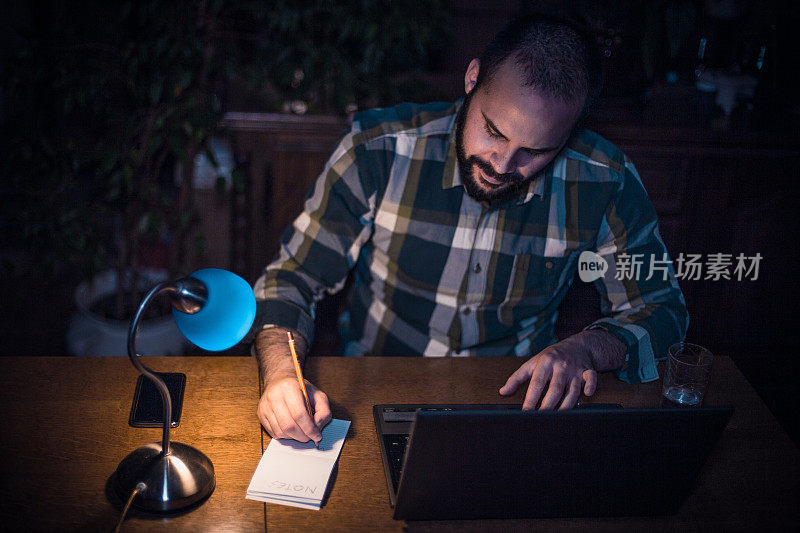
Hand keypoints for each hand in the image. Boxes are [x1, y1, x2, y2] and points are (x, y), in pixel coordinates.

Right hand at [258, 374, 331, 442]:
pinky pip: (274, 433)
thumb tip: (317, 428)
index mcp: (289, 387)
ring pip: (281, 432)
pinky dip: (286, 435)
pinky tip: (291, 428)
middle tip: (310, 437)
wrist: (280, 381)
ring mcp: (265, 406)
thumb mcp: (318, 394)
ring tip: (301, 430)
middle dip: (302, 436)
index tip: (317, 436)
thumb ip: (323, 411)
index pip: (299, 414)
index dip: (310, 429)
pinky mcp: (260, 414)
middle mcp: (274, 396)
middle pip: (289, 426)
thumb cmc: (300, 389)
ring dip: (294, 437)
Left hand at [498, 330, 623, 409]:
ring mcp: (575, 369)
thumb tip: (502, 392)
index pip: (536, 383)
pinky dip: (590, 387)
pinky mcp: (588, 371)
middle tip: (540, 420)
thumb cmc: (550, 357)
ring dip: (565, 406)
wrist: (576, 345)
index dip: (531, 398)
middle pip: (555, 389)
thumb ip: (516, 378)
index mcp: (545, 363)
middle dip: (547, 406)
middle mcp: (560, 366)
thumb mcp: (532, 363)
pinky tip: (586, 395)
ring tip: (557, 419)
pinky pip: (591, 379)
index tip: (525, 412)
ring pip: (572, 390)